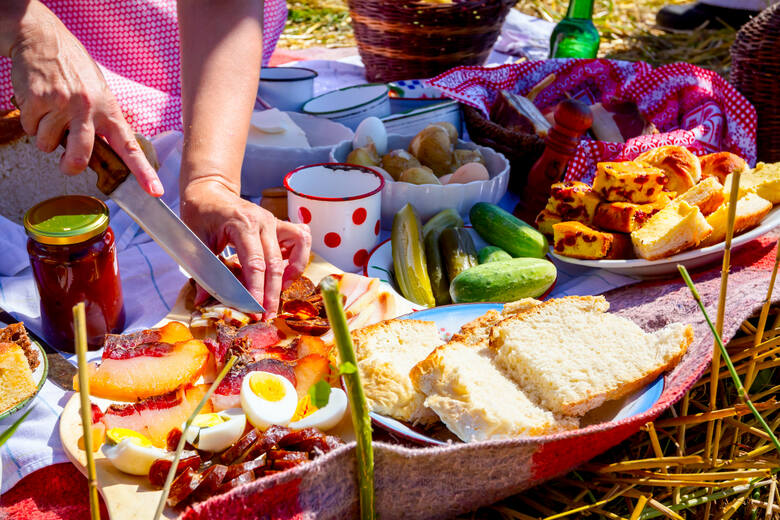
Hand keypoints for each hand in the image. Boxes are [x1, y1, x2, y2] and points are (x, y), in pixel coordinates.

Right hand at [6, 2, 161, 195]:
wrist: (42, 37)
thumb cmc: (73, 69)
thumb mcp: (99, 93)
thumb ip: (101, 121)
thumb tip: (100, 153)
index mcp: (109, 110)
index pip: (130, 147)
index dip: (143, 172)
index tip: (155, 191)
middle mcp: (88, 109)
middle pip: (80, 157)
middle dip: (70, 166)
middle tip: (67, 164)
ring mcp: (61, 105)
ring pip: (47, 145)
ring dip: (44, 135)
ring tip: (50, 111)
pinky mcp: (36, 100)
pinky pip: (29, 129)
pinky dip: (30, 120)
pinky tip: (37, 101)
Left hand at [181, 179, 311, 317]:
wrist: (210, 190)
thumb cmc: (200, 213)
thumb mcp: (195, 240)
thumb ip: (203, 269)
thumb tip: (203, 299)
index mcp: (241, 223)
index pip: (254, 262)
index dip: (256, 289)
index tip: (255, 309)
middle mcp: (263, 221)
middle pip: (276, 262)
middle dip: (272, 293)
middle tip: (266, 315)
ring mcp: (274, 221)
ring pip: (297, 248)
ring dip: (292, 273)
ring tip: (279, 291)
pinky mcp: (280, 225)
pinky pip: (301, 240)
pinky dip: (298, 257)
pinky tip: (286, 272)